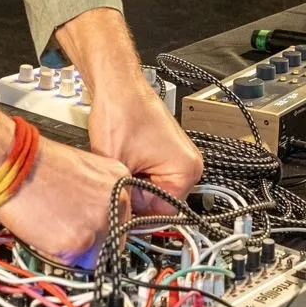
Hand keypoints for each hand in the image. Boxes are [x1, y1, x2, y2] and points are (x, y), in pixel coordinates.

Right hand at [0, 139, 132, 267]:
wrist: (10, 160)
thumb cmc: (36, 161)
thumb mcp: (82, 170)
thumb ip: (97, 195)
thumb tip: (95, 218)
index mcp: (120, 181)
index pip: (122, 219)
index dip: (101, 225)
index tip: (88, 226)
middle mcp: (118, 203)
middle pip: (112, 241)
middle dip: (90, 240)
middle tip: (65, 226)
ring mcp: (99, 224)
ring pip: (92, 255)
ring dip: (73, 248)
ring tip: (51, 224)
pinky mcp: (77, 242)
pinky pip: (71, 261)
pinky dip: (56, 253)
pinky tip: (43, 229)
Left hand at [89, 76, 201, 214]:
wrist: (116, 86)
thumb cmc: (121, 112)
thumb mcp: (117, 166)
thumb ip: (122, 198)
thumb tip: (120, 220)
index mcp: (186, 170)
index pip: (163, 214)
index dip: (137, 214)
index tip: (120, 208)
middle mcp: (189, 165)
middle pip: (160, 203)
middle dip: (135, 197)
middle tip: (116, 183)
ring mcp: (179, 158)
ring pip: (153, 191)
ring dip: (134, 185)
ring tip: (120, 165)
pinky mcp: (167, 153)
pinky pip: (151, 177)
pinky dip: (136, 174)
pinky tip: (124, 160)